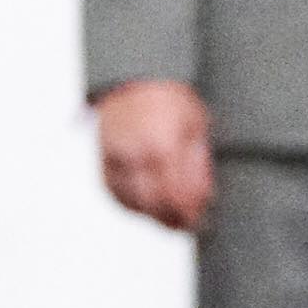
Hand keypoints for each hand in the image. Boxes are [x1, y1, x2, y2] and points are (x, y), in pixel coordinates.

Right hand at [95, 78, 213, 232]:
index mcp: (161, 145)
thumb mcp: (195, 125)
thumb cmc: (170, 102)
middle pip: (154, 203)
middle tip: (187, 225)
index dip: (188, 211)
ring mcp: (115, 159)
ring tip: (172, 220)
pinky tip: (150, 208)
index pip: (175, 193)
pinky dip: (134, 206)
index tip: (200, 220)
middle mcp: (134, 155)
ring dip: (154, 215)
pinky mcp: (104, 163)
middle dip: (172, 219)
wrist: (134, 82)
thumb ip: (198, 163)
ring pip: (133, 203)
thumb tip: (204, 197)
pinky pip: (117, 195)